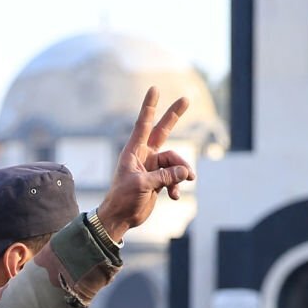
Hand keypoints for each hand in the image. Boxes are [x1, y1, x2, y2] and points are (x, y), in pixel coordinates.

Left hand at [95, 87, 194, 242]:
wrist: (120, 218)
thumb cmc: (123, 199)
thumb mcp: (143, 185)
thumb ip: (165, 176)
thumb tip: (185, 172)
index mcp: (134, 151)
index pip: (143, 124)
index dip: (150, 106)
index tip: (154, 88)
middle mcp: (144, 156)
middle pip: (162, 132)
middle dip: (174, 117)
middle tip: (186, 99)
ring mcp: (152, 167)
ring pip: (174, 162)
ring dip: (181, 172)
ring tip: (185, 182)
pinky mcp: (158, 181)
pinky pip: (173, 178)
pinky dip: (176, 186)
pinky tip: (175, 197)